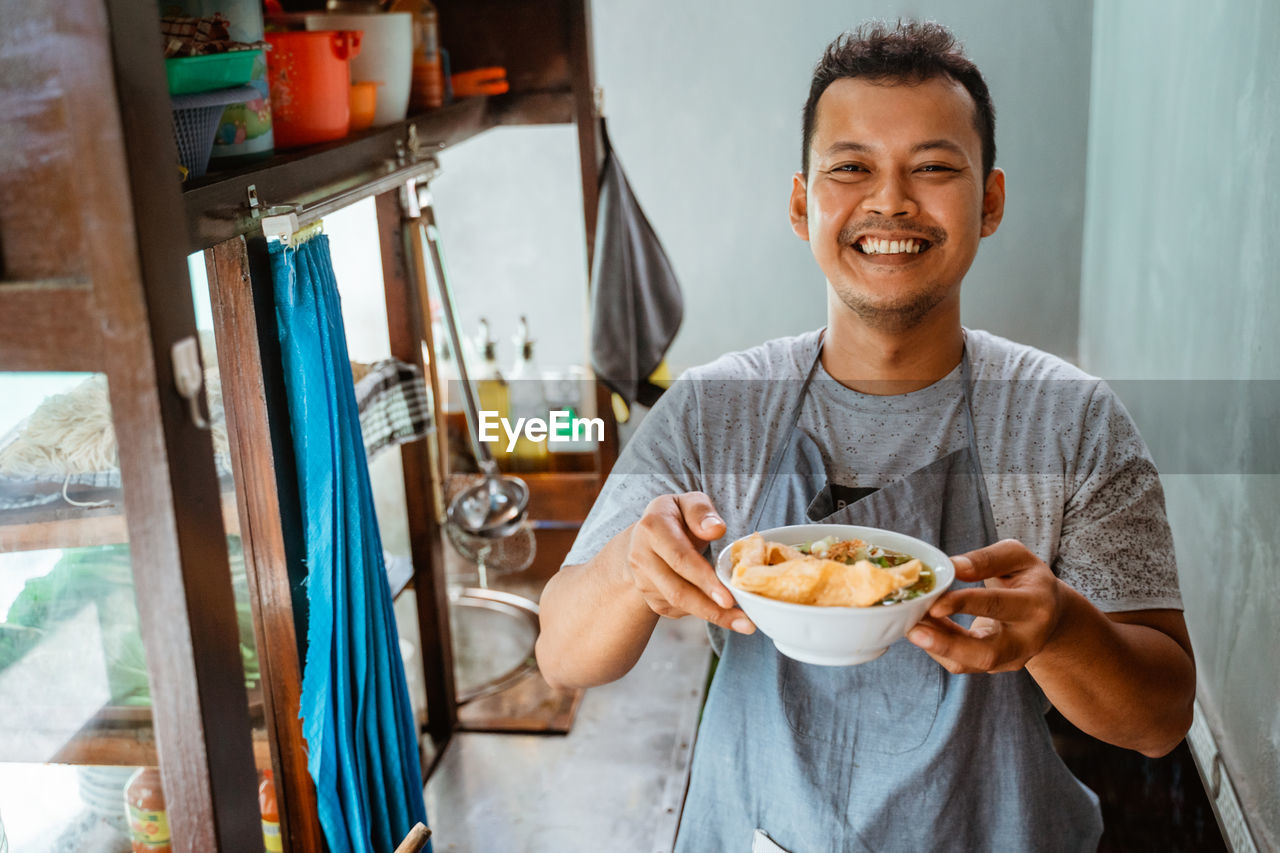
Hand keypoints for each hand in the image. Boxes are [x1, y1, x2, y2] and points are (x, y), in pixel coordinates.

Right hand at [625, 492, 754, 633]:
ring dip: (712, 616)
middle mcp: (641, 556)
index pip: (680, 558)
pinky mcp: (650, 599)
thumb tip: (716, 529)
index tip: (728, 598)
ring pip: (679, 605)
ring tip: (744, 623)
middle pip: (677, 590)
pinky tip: (723, 612)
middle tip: (744, 620)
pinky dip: (703, 613)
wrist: (646, 538)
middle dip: (712, 608)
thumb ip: (702, 512)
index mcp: (652, 528)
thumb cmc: (676, 518)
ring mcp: (643, 581)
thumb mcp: (689, 503)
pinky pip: (679, 611)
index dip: (704, 579)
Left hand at [906, 539, 1064, 672]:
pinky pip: (962, 664)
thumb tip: (953, 566)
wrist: (1050, 611)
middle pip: (987, 652)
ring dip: (936, 647)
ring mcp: (1012, 658)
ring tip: (910, 627)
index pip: (997, 606)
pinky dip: (938, 649)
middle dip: (948, 644)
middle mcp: (1028, 638)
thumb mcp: (1016, 557)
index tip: (934, 603)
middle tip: (913, 631)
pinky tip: (921, 630)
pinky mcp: (996, 667)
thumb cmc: (1027, 577)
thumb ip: (986, 559)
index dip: (964, 604)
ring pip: (970, 663)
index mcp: (1036, 605)